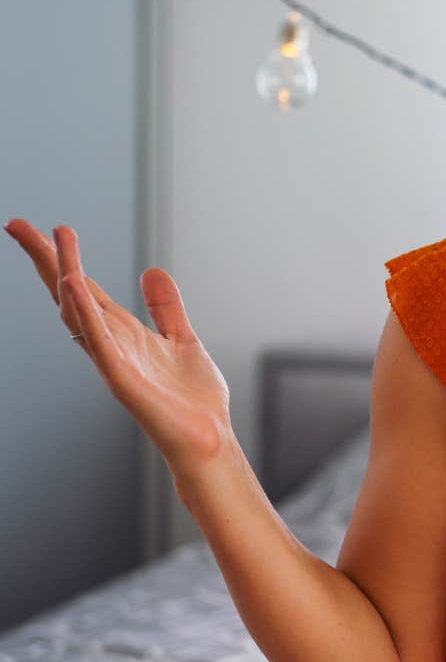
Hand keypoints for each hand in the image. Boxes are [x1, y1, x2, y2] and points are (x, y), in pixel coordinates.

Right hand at [6, 219, 232, 466]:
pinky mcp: (122, 380)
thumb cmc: (194, 399)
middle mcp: (110, 343)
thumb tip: (151, 270)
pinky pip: (98, 343)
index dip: (66, 258)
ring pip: (78, 312)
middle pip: (69, 294)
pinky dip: (85, 314)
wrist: (210, 439)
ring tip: (53, 240)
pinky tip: (74, 286)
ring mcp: (112, 361)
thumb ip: (165, 308)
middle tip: (17, 223)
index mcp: (122, 333)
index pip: (85, 288)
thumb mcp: (182, 339)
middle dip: (46, 259)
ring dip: (65, 275)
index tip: (49, 226)